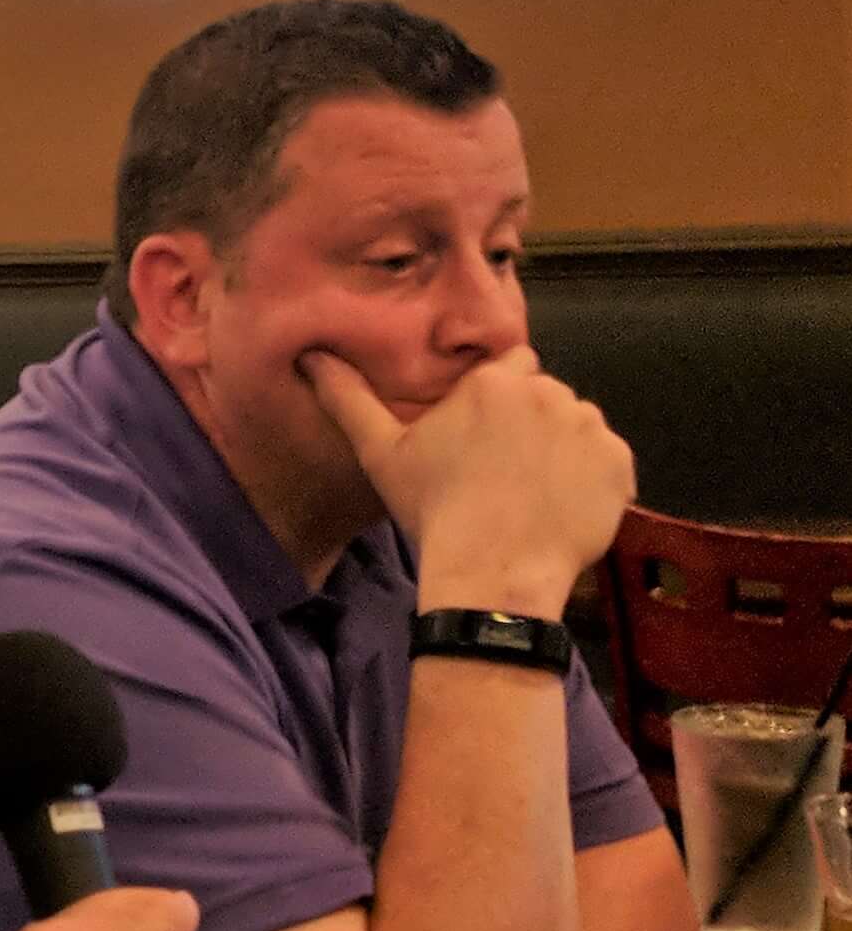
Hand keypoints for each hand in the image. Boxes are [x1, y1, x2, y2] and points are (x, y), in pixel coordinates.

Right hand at [300, 348, 631, 617]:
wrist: (493, 573)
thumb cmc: (433, 510)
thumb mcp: (381, 454)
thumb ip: (349, 400)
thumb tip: (311, 356)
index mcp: (493, 382)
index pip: (510, 365)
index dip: (498, 396)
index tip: (483, 431)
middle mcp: (549, 392)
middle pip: (545, 395)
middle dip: (531, 421)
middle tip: (504, 468)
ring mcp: (591, 428)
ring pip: (578, 426)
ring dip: (562, 448)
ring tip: (533, 491)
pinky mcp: (620, 464)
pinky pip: (608, 462)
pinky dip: (591, 480)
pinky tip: (559, 508)